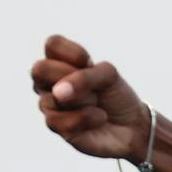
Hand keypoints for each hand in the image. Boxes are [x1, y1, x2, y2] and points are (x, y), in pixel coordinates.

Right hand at [30, 35, 149, 160]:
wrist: (132, 126)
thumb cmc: (115, 96)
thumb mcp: (108, 76)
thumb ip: (86, 75)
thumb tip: (57, 93)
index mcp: (59, 62)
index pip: (52, 44)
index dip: (73, 53)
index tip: (90, 63)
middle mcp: (48, 82)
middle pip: (40, 69)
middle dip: (73, 78)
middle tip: (93, 87)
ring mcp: (49, 104)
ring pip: (56, 98)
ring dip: (86, 100)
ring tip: (97, 104)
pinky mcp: (57, 127)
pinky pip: (62, 120)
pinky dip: (88, 118)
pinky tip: (99, 118)